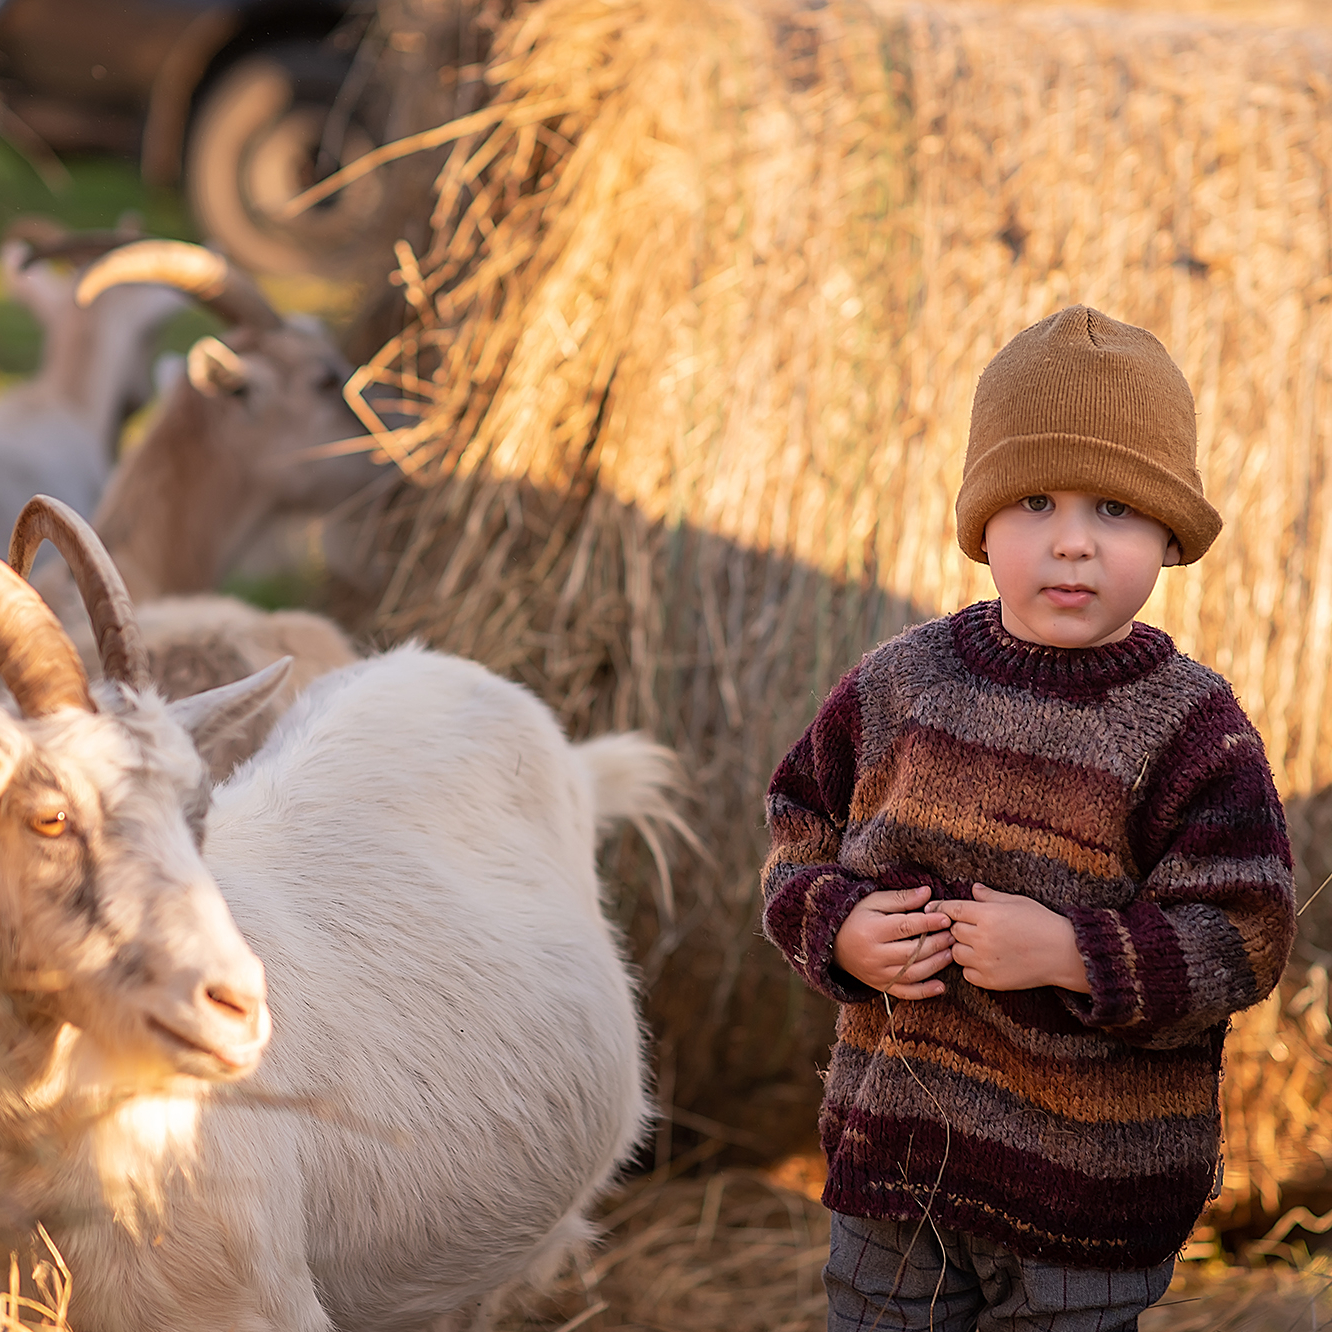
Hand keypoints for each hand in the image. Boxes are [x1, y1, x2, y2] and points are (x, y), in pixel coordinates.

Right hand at [832, 886, 953, 998]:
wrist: (832, 944)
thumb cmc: (856, 917)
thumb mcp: (873, 902)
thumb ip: (901, 898)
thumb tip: (928, 893)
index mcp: (872, 930)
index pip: (905, 927)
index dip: (928, 923)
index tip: (946, 918)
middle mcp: (874, 955)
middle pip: (912, 952)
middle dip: (936, 944)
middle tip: (953, 935)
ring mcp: (877, 974)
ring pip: (912, 974)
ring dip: (935, 965)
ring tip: (951, 954)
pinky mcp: (881, 986)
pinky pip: (905, 993)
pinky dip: (924, 992)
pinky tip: (941, 986)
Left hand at [936, 883, 1089, 992]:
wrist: (1063, 954)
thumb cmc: (1041, 922)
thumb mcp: (1016, 901)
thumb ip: (989, 897)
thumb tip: (973, 890)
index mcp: (986, 915)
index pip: (951, 909)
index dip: (940, 908)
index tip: (932, 908)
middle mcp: (981, 939)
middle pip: (952, 931)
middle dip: (957, 927)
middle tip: (969, 927)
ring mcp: (984, 961)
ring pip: (956, 953)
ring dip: (962, 947)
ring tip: (978, 944)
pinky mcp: (990, 981)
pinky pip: (967, 973)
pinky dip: (971, 967)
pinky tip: (985, 960)